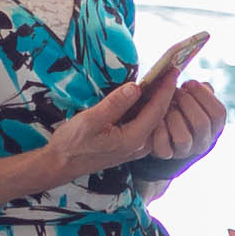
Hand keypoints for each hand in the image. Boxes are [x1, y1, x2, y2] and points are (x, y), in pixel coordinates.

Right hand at [47, 66, 192, 178]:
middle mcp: (141, 144)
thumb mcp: (90, 121)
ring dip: (158, 99)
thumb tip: (135, 87)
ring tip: (163, 78)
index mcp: (134, 139)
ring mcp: (136, 146)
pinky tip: (146, 95)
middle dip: (166, 92)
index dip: (166, 89)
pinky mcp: (130, 143)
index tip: (173, 70)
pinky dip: (147, 108)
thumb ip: (115, 104)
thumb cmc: (72, 144)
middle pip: (160, 115)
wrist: (61, 165)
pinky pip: (144, 123)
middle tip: (172, 70)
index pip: (157, 110)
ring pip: (153, 119)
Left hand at [137, 78, 227, 173]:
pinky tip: (156, 119)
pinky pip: (163, 147)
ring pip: (183, 138)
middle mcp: (203, 142)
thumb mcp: (195, 99)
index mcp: (214, 127)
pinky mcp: (167, 154)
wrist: (162, 128)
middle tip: (174, 92)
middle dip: (186, 103)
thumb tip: (200, 85)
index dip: (204, 95)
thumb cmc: (180, 107)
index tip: (189, 82)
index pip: (218, 113)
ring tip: (165, 106)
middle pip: (202, 123)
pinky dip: (159, 131)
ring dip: (173, 118)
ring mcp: (185, 151)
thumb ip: (202, 91)